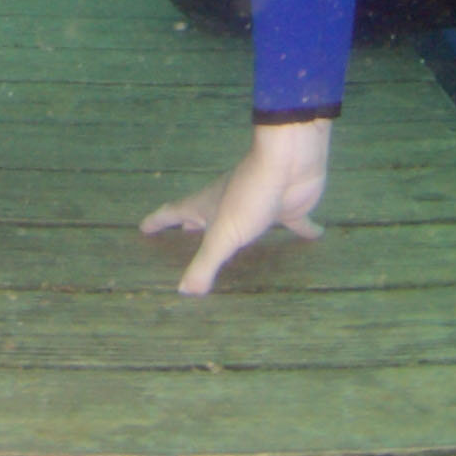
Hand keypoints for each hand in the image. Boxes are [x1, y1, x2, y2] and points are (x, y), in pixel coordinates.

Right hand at [142, 116, 331, 294]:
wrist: (289, 164)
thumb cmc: (250, 196)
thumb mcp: (223, 235)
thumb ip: (204, 263)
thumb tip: (183, 291)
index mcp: (209, 205)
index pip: (176, 213)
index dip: (159, 221)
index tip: (143, 227)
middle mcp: (229, 203)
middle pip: (205, 217)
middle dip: (193, 229)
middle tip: (183, 242)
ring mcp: (258, 205)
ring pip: (244, 223)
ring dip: (239, 235)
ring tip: (238, 252)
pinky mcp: (286, 208)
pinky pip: (294, 225)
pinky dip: (302, 232)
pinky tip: (313, 240)